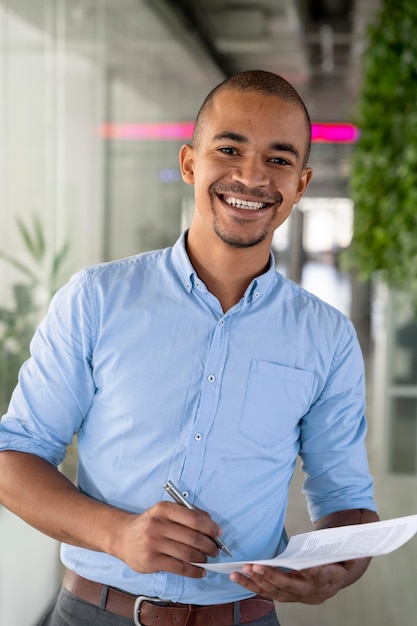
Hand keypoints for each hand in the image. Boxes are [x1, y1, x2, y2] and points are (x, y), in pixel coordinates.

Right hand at [113, 501, 220, 577]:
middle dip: (209, 545)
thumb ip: (187, 513)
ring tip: (207, 560)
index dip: (209, 527)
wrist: (122, 537)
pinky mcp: (151, 561)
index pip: (193, 518)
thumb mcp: (164, 511)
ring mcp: (153, 543)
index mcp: (163, 509)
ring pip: (187, 553)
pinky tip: (200, 571)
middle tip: (215, 550)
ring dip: (203, 558)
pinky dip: (194, 571)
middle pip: (192, 537)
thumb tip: (211, 524)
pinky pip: (179, 568)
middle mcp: (158, 524)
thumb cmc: (150, 523)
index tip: (218, 533)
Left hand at [230, 560, 362, 603]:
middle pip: (290, 587)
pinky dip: (252, 585)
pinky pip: (268, 592)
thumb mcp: (349, 553)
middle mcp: (313, 592)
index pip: (317, 576)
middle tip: (255, 567)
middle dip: (271, 578)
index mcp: (329, 579)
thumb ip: (351, 550)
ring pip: (275, 592)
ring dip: (256, 583)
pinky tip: (239, 578)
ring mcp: (298, 596)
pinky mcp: (287, 595)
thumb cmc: (339, 559)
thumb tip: (361, 544)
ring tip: (240, 573)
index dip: (307, 572)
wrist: (338, 575)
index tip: (297, 566)